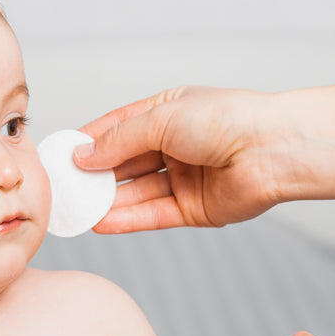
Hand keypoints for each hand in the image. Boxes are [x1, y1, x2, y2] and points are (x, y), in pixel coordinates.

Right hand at [75, 86, 290, 231]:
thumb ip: (118, 140)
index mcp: (168, 112)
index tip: (61, 155)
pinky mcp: (194, 208)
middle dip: (94, 175)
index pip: (118, 127)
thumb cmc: (225, 119)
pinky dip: (127, 219)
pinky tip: (101, 223)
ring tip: (76, 209)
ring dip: (107, 201)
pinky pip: (153, 214)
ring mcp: (184, 177)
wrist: (273, 149)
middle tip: (63, 188)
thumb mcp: (160, 119)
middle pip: (124, 162)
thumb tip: (83, 156)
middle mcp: (175, 145)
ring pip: (136, 191)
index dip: (89, 141)